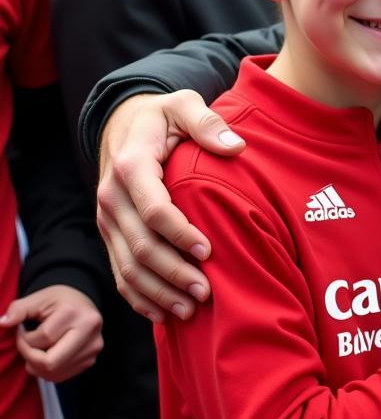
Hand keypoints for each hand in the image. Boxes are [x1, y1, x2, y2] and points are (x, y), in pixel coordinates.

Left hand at [0, 286, 101, 382]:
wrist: (83, 304)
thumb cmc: (59, 301)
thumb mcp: (39, 298)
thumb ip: (19, 309)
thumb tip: (3, 322)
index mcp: (77, 313)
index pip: (43, 339)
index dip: (24, 340)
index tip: (21, 331)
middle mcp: (90, 332)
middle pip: (50, 362)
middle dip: (30, 357)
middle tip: (26, 347)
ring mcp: (93, 348)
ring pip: (54, 372)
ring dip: (37, 366)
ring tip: (36, 350)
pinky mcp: (90, 359)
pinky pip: (61, 376)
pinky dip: (48, 371)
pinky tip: (47, 355)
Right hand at [97, 90, 244, 322]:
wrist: (122, 122)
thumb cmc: (162, 115)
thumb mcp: (184, 104)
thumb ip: (207, 123)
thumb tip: (235, 146)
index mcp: (132, 166)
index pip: (154, 209)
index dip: (180, 234)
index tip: (208, 250)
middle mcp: (112, 196)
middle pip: (140, 246)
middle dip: (173, 273)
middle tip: (206, 292)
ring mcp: (107, 219)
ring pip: (127, 267)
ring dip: (158, 292)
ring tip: (190, 311)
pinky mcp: (109, 233)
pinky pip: (119, 271)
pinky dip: (138, 296)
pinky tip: (162, 314)